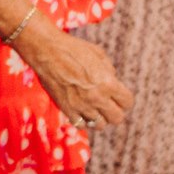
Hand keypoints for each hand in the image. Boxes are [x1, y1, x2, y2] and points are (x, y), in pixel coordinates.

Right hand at [16, 24, 133, 128]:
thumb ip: (109, 71)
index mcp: (108, 83)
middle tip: (109, 103)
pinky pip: (81, 125)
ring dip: (100, 117)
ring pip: (100, 125)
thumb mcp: (99, 54)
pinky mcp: (67, 109)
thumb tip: (112, 81)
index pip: (127, 102)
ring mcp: (81, 106)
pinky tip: (81, 110)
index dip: (125, 99)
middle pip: (117, 118)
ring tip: (94, 108)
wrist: (47, 51)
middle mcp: (97, 97)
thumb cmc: (73, 48)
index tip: (119, 95)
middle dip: (115, 111)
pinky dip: (84, 120)